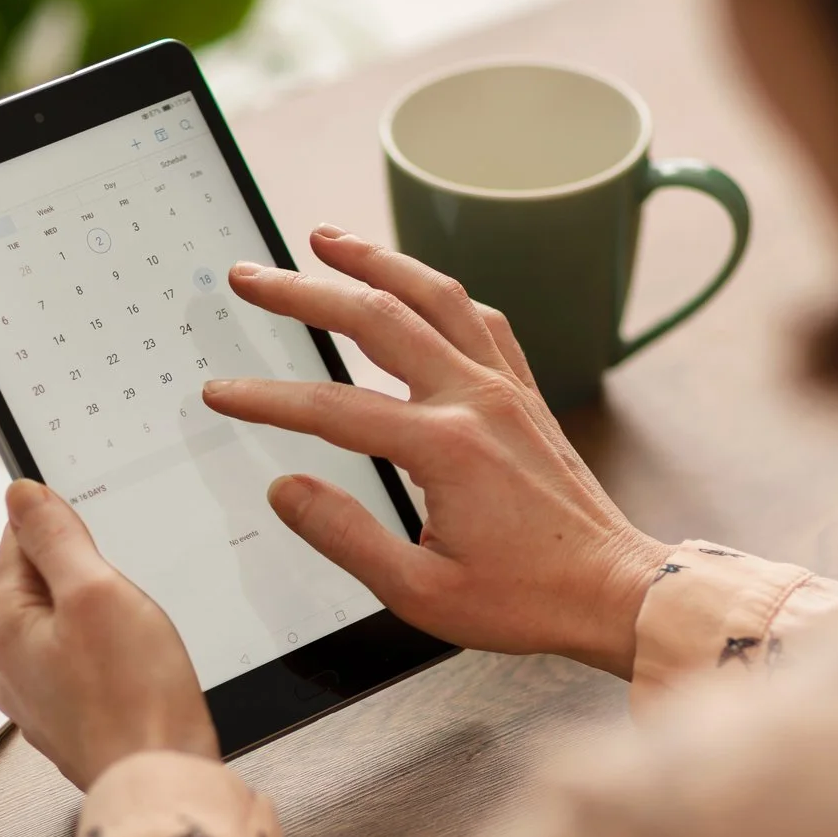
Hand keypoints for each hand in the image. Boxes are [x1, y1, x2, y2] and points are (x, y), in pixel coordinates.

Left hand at [0, 480, 218, 790]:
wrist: (160, 780)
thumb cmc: (133, 696)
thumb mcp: (95, 591)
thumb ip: (55, 537)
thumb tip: (20, 495)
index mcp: (2, 625)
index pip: (18, 540)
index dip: (66, 526)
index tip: (101, 533)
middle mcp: (7, 664)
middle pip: (43, 584)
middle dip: (87, 576)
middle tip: (128, 594)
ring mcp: (36, 696)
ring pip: (67, 625)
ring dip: (101, 618)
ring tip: (136, 635)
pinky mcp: (69, 718)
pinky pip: (84, 664)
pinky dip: (109, 656)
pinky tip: (136, 667)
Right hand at [201, 226, 671, 678]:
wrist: (615, 591)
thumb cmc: (527, 599)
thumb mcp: (421, 592)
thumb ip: (345, 537)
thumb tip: (286, 490)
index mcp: (445, 447)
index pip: (332, 409)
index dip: (267, 399)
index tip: (221, 392)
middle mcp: (476, 400)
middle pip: (375, 319)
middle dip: (304, 291)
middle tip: (251, 276)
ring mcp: (506, 390)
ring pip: (434, 297)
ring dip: (375, 259)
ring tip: (325, 237)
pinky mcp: (526, 395)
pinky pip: (480, 319)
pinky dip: (438, 291)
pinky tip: (414, 283)